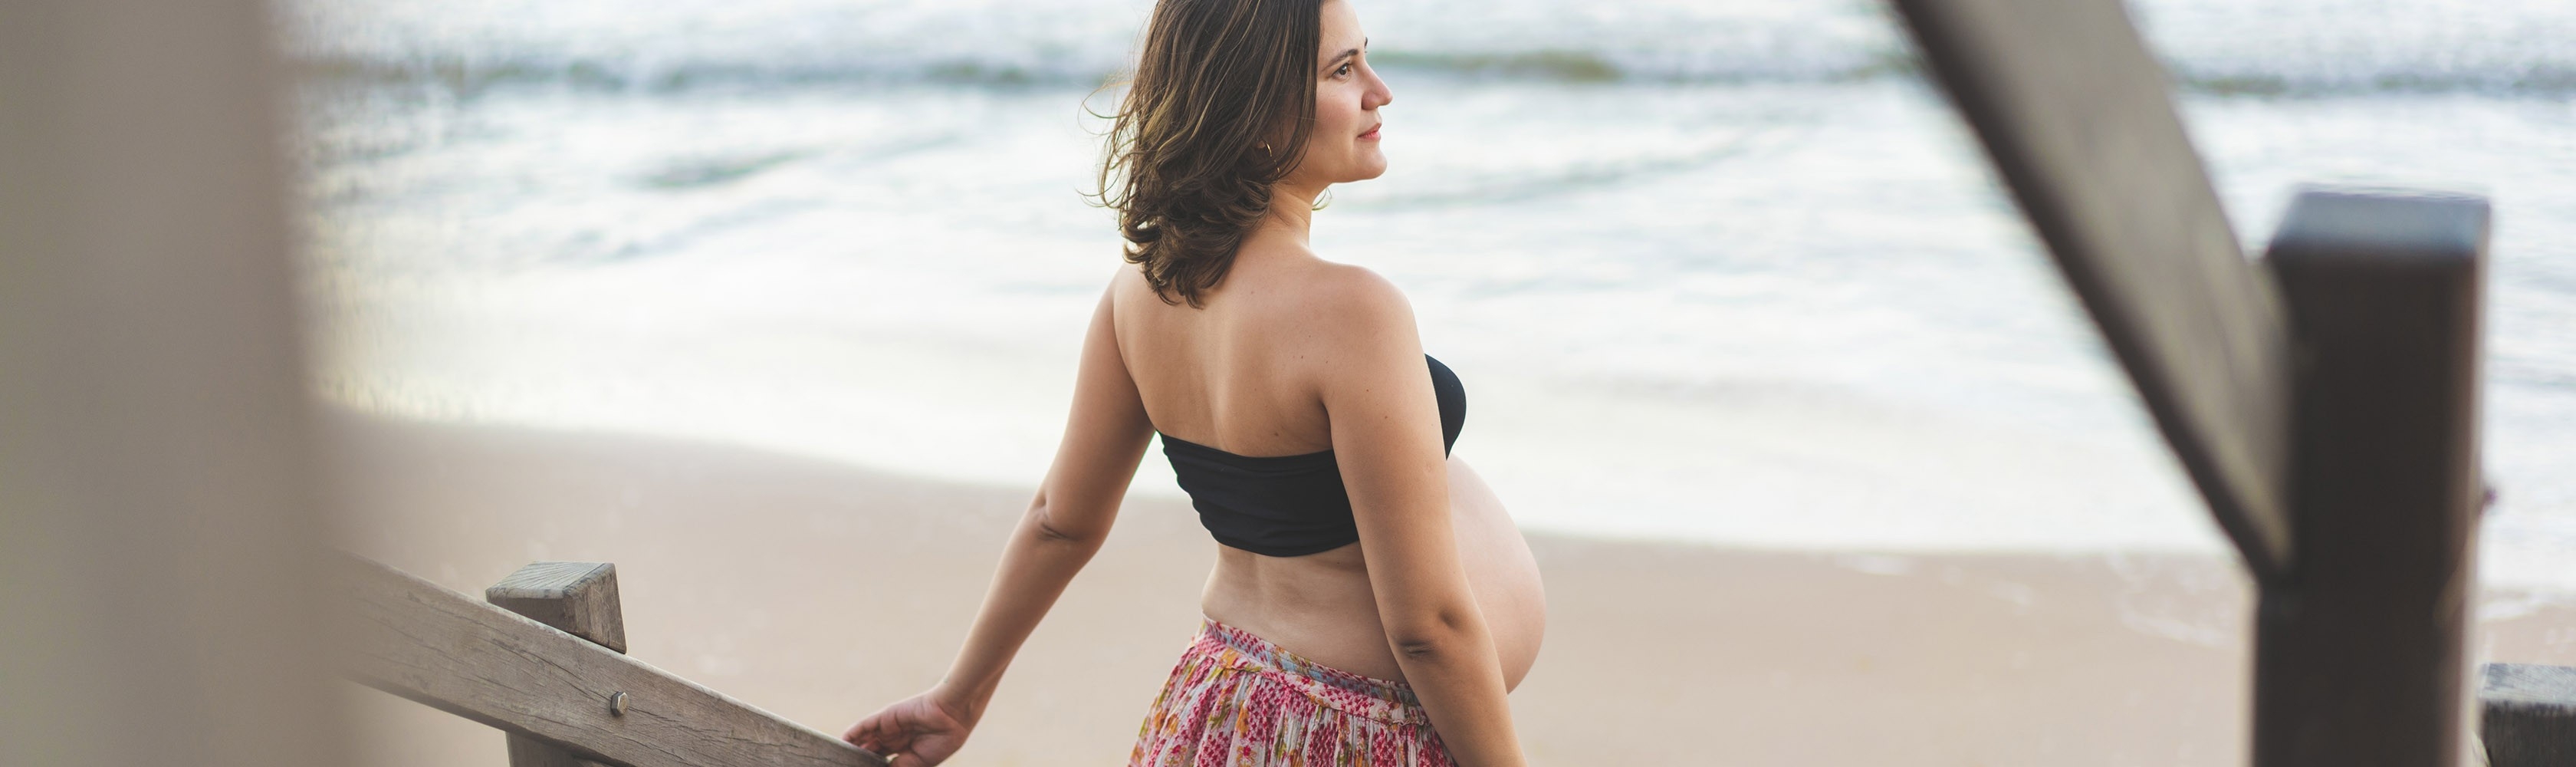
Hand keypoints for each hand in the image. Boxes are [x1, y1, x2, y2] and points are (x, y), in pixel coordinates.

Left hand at [843, 687, 973, 765]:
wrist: (953, 717)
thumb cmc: (942, 740)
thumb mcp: (917, 762)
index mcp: (905, 751)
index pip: (883, 762)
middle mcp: (895, 739)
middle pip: (871, 752)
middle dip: (859, 760)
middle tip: (844, 765)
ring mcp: (890, 727)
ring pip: (866, 740)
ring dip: (853, 748)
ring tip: (839, 758)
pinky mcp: (886, 717)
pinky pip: (866, 725)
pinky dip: (854, 733)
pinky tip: (843, 741)